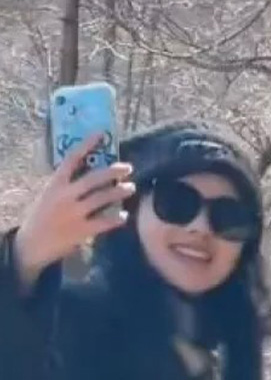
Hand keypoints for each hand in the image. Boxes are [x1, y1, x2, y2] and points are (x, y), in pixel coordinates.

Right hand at [14, 133, 135, 288]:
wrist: (30, 246)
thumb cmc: (43, 216)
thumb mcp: (50, 195)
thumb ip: (67, 184)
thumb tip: (92, 168)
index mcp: (55, 185)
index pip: (71, 159)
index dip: (87, 144)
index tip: (101, 134)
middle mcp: (65, 196)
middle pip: (94, 178)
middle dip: (114, 171)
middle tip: (128, 168)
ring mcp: (73, 213)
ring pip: (102, 198)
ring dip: (119, 192)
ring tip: (130, 188)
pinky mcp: (81, 230)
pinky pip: (105, 222)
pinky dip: (117, 218)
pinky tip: (124, 216)